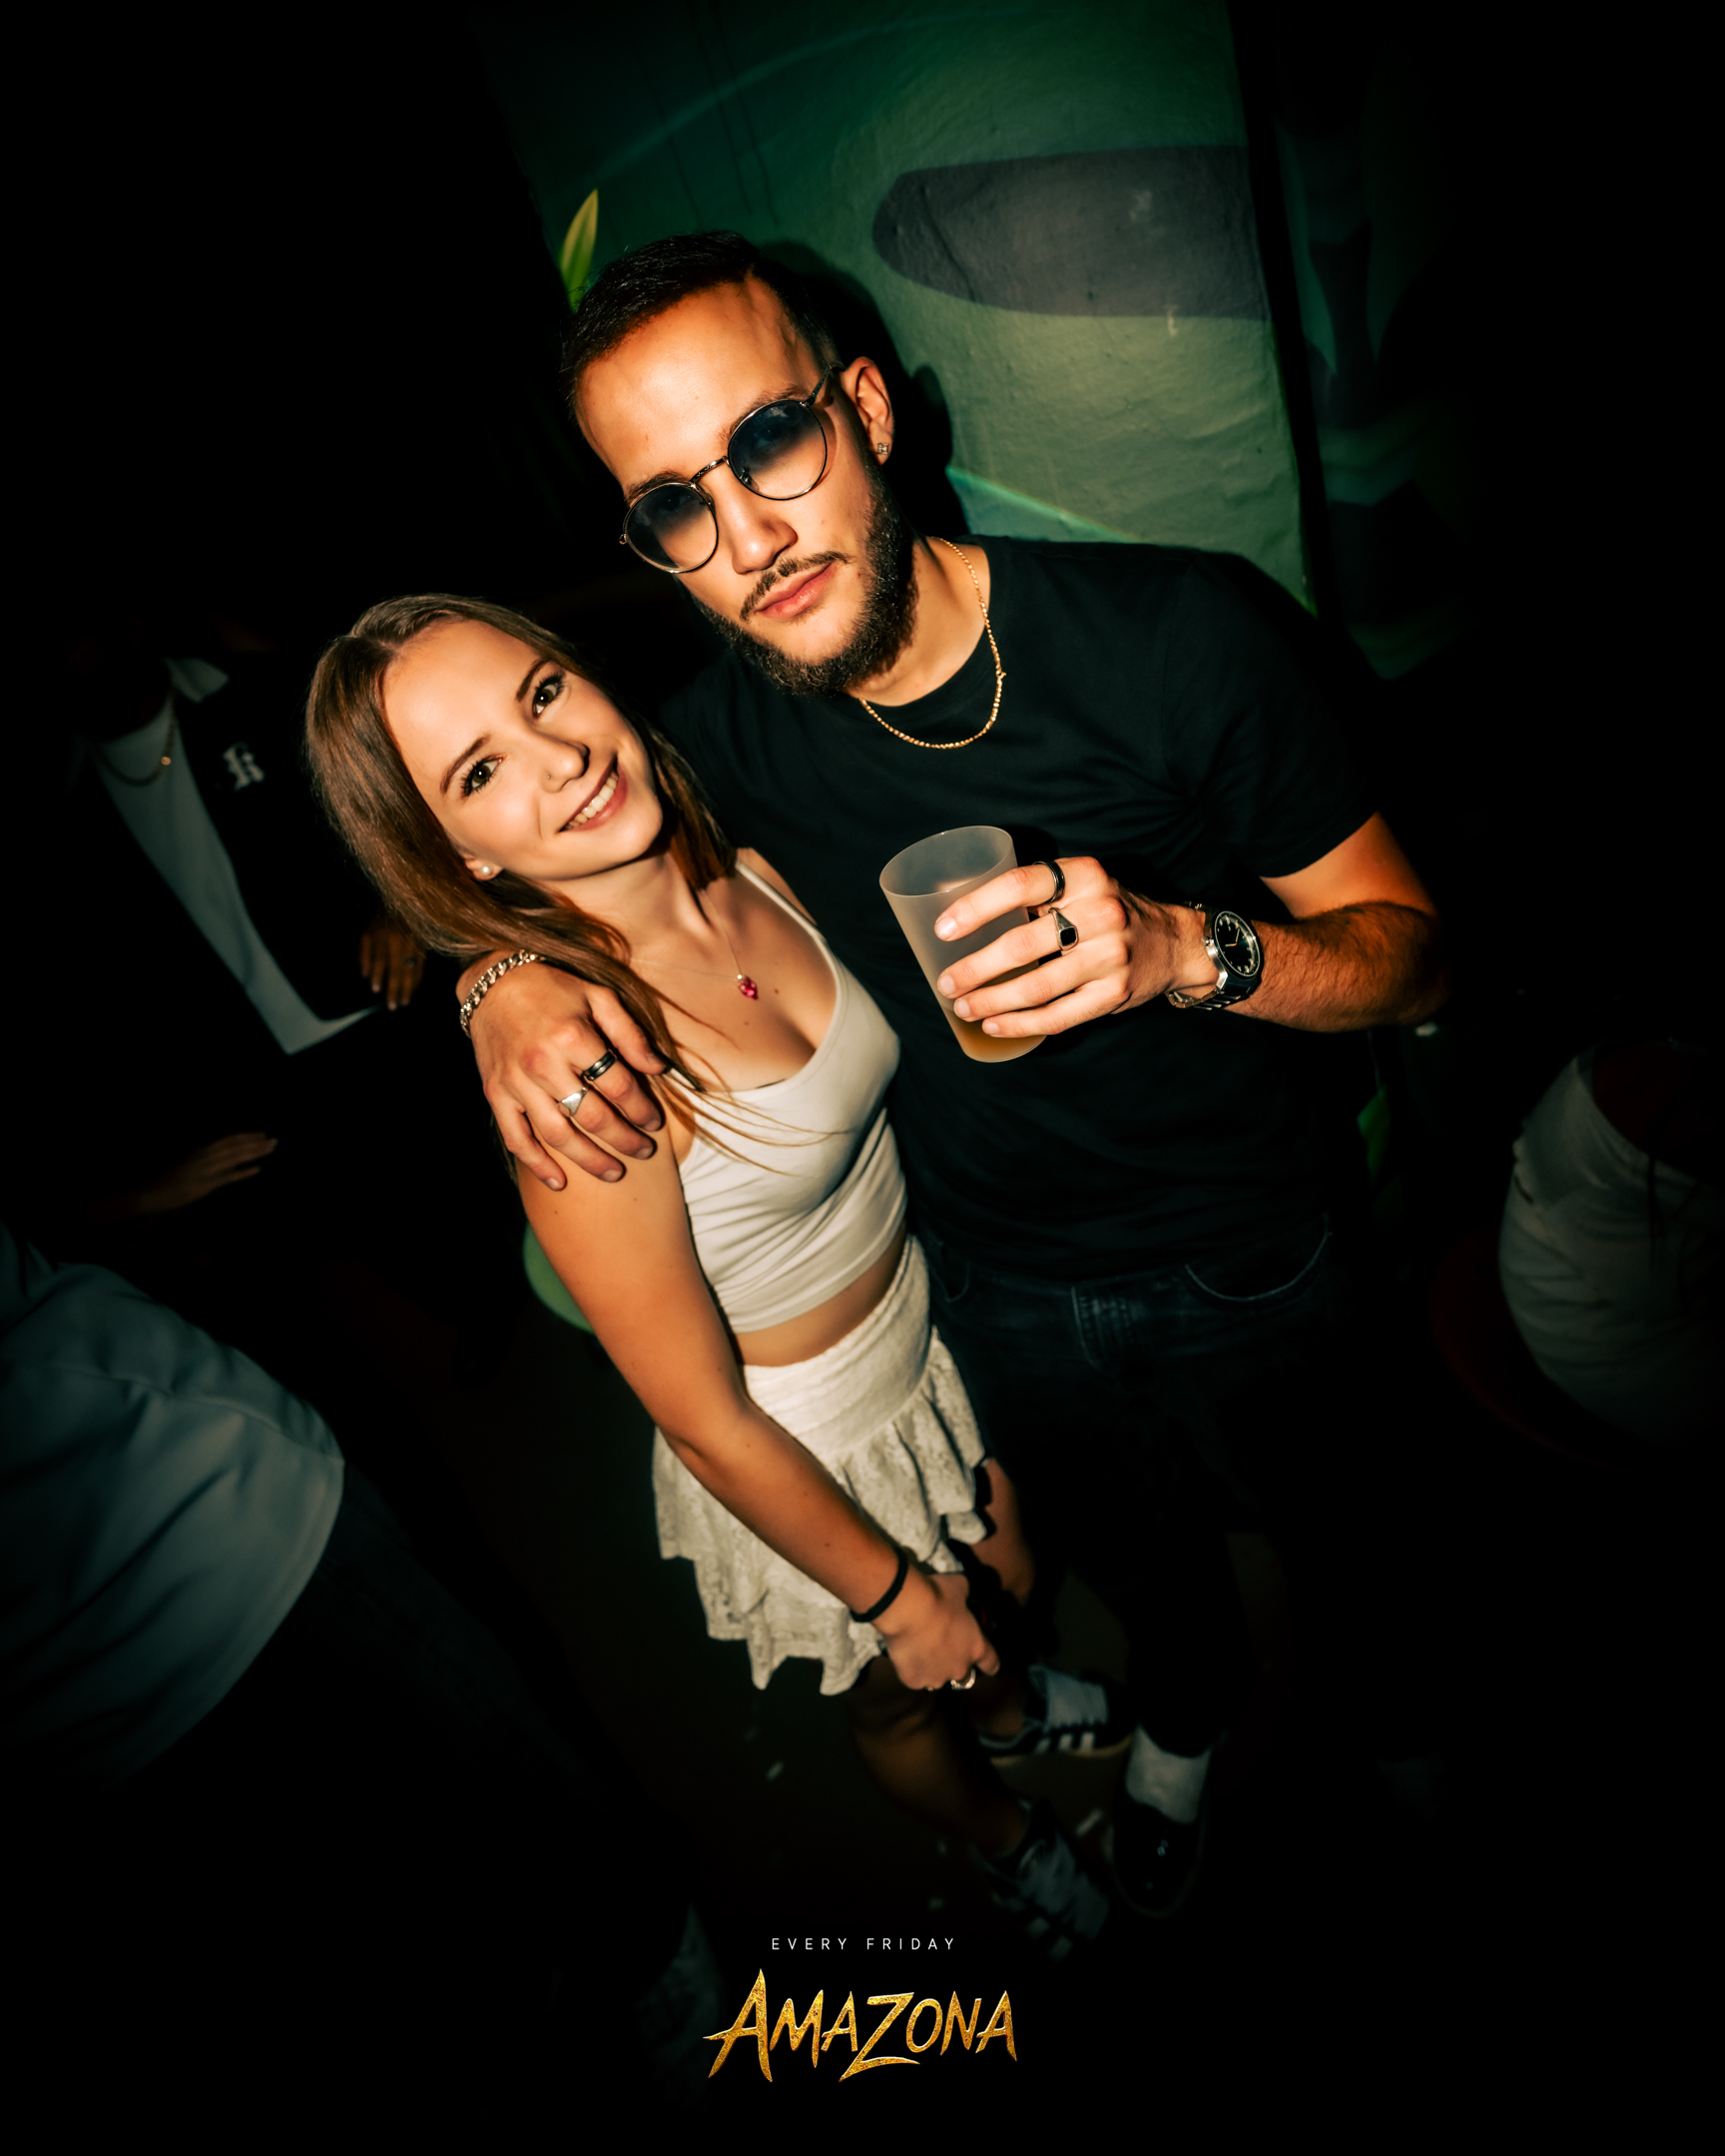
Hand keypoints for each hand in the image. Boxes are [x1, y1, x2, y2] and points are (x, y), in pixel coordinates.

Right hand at [91, 1133, 277, 1221]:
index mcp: (200, 1152)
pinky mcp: (204, 1184)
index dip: (245, 1137)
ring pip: (233, 1158)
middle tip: (273, 1140)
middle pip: (234, 1146)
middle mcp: (204, 1157)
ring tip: (270, 1149)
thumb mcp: (182, 1162)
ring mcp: (205, 1170)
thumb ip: (194, 1154)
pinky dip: (243, 1173)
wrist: (151, 1192)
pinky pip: (227, 1177)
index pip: (227, 1140)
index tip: (260, 1135)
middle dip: (254, 1143)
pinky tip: (257, 1169)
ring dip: (253, 1153)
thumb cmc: (166, 1179)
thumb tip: (200, 1146)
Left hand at [359, 911, 426, 1009]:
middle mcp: (400, 940)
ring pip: (411, 968)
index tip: (376, 991)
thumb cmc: (382, 919)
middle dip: (395, 988)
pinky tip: (414, 988)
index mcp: (383, 935)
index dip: (378, 975)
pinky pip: (421, 964)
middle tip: (392, 1006)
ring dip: (408, 987)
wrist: (406, 902)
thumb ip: (365, 953)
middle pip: (398, 968)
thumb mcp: (367, 931)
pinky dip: (417, 978)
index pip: (380, 959)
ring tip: (404, 1002)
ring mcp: (414, 942)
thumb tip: (365, 976)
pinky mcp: (424, 944)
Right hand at [465, 958, 667, 1189]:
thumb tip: (661, 1068)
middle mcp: (543, 1063)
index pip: (619, 1087)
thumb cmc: (554, 989)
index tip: (656, 1123)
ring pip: (558, 1135)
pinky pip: (516, 1138)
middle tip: (645, 1152)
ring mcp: (516, 1083)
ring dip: (590, 1160)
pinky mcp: (496, 1094)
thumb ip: (630, 1034)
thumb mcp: (599, 997)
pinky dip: (537, 1164)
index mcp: (573, 1037)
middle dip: (624, 1139)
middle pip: (593, 1116)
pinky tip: (560, 1182)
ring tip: (615, 1173)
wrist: (493, 983)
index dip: (642, 1110)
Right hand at [876, 1570, 1000, 1691]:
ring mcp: (936, 1677)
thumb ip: (965, 1597)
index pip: (992, 1664)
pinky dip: (911, 1668)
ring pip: (937, 1678)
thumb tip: (962, 1595)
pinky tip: (904, 1653)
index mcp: (976, 1647)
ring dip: (932, 1667)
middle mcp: (960, 1668)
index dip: (988, 1661)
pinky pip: (914, 1677)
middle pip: (963, 1675)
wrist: (906, 1609)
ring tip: (919, 1649)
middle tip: (941, 1646)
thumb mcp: (960, 1588)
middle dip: (955, 1663)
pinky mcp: (913, 1681)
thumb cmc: (938, 1595)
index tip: (983, 1660)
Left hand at [932, 856, 1208, 1037]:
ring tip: (963, 1007)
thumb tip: (963, 912)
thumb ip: (1039, 892)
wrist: (1174, 943)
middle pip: (1022, 944)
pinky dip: (1020, 1024)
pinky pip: (1058, 1015)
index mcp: (1085, 875)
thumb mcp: (1083, 884)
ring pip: (1036, 987)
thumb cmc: (1109, 911)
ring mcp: (1111, 956)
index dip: (977, 907)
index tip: (943, 930)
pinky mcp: (1114, 993)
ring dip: (992, 1002)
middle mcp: (1101, 913)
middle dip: (975, 969)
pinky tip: (995, 1026)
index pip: (1021, 884)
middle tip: (946, 982)